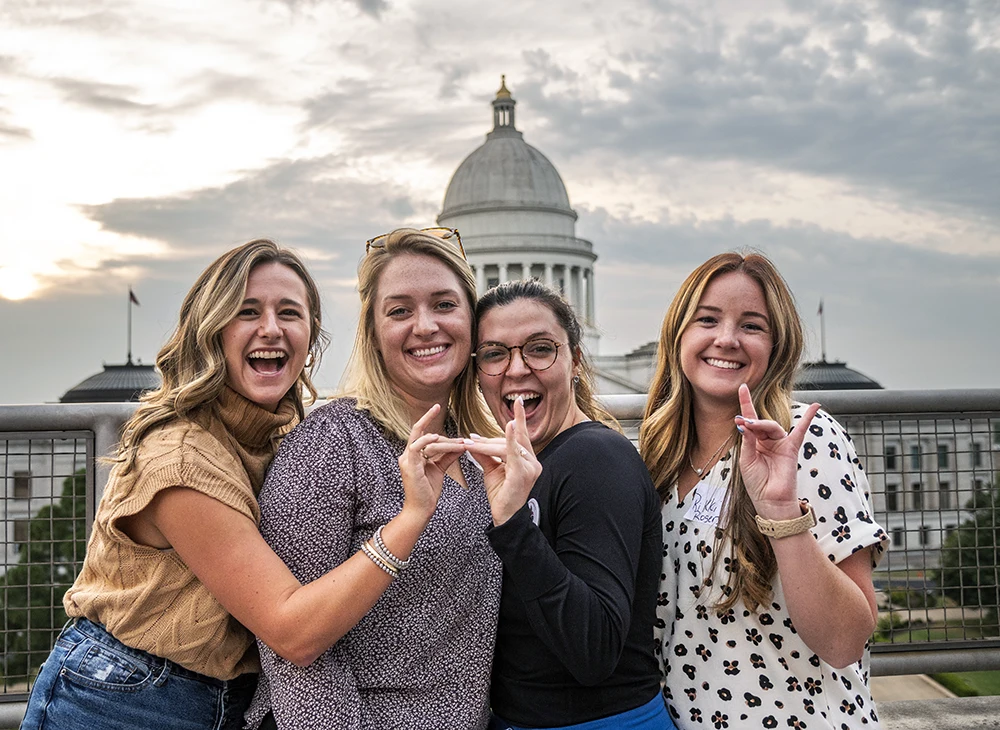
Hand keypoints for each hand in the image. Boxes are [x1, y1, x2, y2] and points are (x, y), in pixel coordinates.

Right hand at [398, 404, 466, 521]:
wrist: (420, 510)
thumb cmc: (428, 491)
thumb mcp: (440, 469)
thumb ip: (447, 456)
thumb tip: (460, 444)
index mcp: (413, 454)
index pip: (421, 433)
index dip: (429, 421)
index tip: (438, 409)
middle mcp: (407, 454)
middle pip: (416, 429)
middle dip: (427, 416)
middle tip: (437, 405)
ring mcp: (407, 460)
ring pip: (423, 440)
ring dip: (443, 439)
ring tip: (459, 442)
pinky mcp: (410, 466)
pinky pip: (416, 448)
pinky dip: (426, 441)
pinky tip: (438, 438)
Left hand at [463, 398, 541, 525]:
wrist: (505, 517)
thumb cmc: (501, 495)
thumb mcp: (491, 469)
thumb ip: (485, 454)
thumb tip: (473, 439)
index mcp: (528, 459)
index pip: (522, 435)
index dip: (519, 417)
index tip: (517, 401)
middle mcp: (533, 461)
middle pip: (511, 440)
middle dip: (488, 439)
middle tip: (469, 439)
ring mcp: (530, 467)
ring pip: (507, 446)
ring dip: (486, 444)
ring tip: (469, 444)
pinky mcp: (523, 473)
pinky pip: (514, 452)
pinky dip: (509, 439)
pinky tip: (508, 426)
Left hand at [735, 383, 820, 519]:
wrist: (770, 501)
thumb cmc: (756, 483)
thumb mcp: (746, 460)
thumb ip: (748, 441)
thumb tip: (745, 422)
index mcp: (754, 443)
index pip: (749, 420)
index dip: (745, 404)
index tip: (742, 387)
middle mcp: (767, 441)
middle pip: (760, 423)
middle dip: (751, 421)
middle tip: (742, 422)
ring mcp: (780, 443)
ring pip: (771, 426)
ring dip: (761, 423)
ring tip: (752, 424)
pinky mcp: (791, 449)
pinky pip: (801, 431)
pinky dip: (808, 418)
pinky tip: (816, 406)